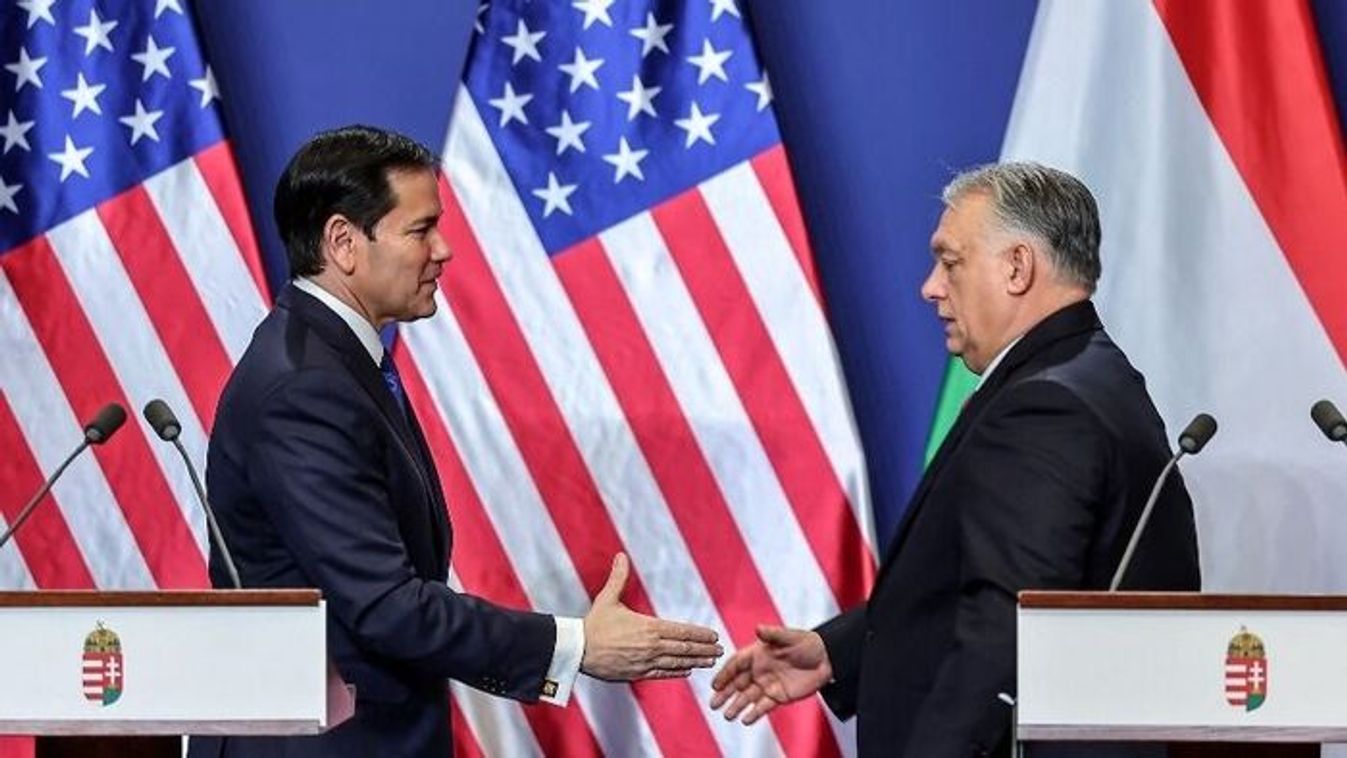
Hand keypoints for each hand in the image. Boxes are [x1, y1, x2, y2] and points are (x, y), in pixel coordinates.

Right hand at [581, 553, 722, 680]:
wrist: (578, 650)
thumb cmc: (594, 625)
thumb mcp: (607, 598)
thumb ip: (618, 577)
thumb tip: (620, 555)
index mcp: (648, 627)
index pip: (682, 631)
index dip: (700, 634)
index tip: (713, 635)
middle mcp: (651, 646)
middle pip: (684, 648)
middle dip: (704, 649)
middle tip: (719, 649)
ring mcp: (645, 661)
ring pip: (677, 663)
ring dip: (696, 661)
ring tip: (710, 661)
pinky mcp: (637, 673)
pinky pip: (663, 674)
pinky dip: (677, 672)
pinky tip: (687, 671)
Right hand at [709, 625, 831, 724]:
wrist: (827, 659)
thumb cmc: (807, 643)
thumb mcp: (789, 636)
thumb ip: (773, 634)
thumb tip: (758, 628)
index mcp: (758, 654)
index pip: (736, 664)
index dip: (725, 674)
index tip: (715, 685)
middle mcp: (759, 670)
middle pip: (738, 683)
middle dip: (725, 694)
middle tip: (713, 704)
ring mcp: (768, 684)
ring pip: (748, 697)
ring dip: (737, 706)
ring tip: (727, 715)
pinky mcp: (779, 696)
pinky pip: (764, 706)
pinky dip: (755, 713)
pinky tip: (746, 719)